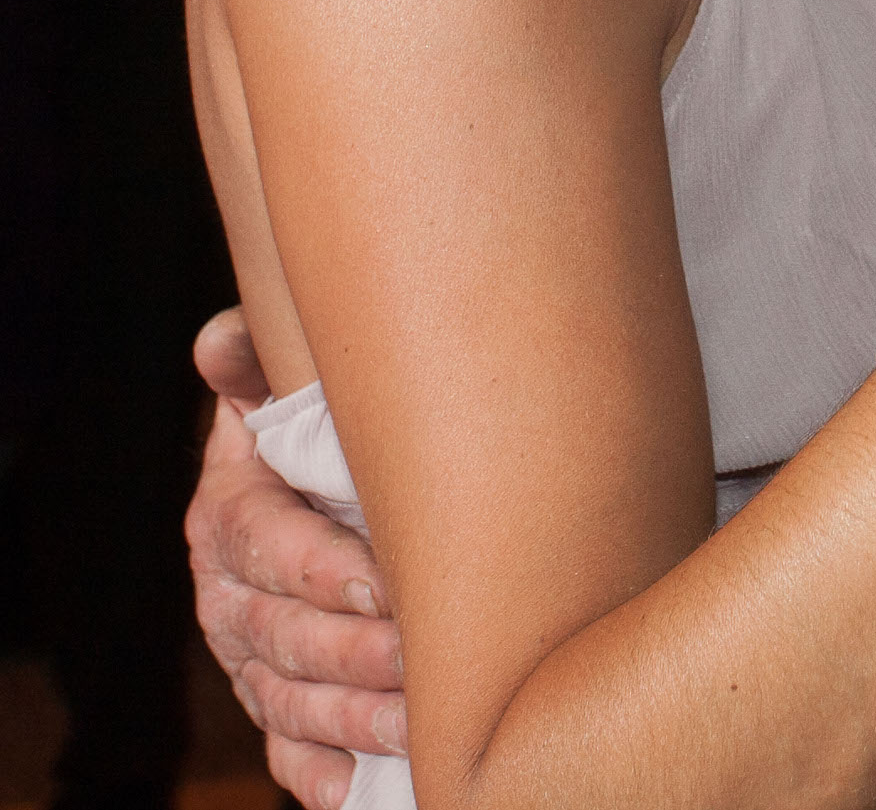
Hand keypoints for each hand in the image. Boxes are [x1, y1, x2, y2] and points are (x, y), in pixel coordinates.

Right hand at [188, 309, 405, 809]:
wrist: (317, 474)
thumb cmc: (319, 426)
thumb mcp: (285, 386)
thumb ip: (258, 364)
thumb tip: (221, 342)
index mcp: (229, 517)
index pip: (268, 550)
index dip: (323, 570)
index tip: (385, 583)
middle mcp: (228, 597)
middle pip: (282, 637)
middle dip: (352, 655)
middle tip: (423, 660)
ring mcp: (249, 660)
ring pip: (289, 703)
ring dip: (352, 720)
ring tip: (418, 725)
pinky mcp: (276, 706)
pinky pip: (289, 753)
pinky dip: (323, 773)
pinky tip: (364, 788)